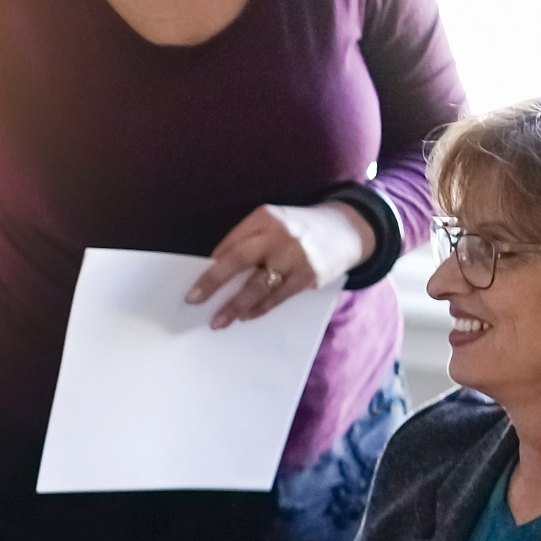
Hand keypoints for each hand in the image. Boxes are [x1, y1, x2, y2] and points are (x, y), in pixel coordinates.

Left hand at [185, 202, 373, 328]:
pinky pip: (278, 295)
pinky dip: (260, 308)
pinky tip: (246, 316)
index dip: (212, 265)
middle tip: (193, 300)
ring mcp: (294, 255)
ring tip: (218, 321)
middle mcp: (278, 235)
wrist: (347, 228)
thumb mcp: (272, 224)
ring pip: (258, 284)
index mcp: (264, 219)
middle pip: (238, 259)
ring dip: (235, 305)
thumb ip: (247, 241)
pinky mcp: (308, 275)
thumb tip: (215, 268)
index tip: (195, 285)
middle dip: (213, 281)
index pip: (231, 243)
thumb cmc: (297, 230)